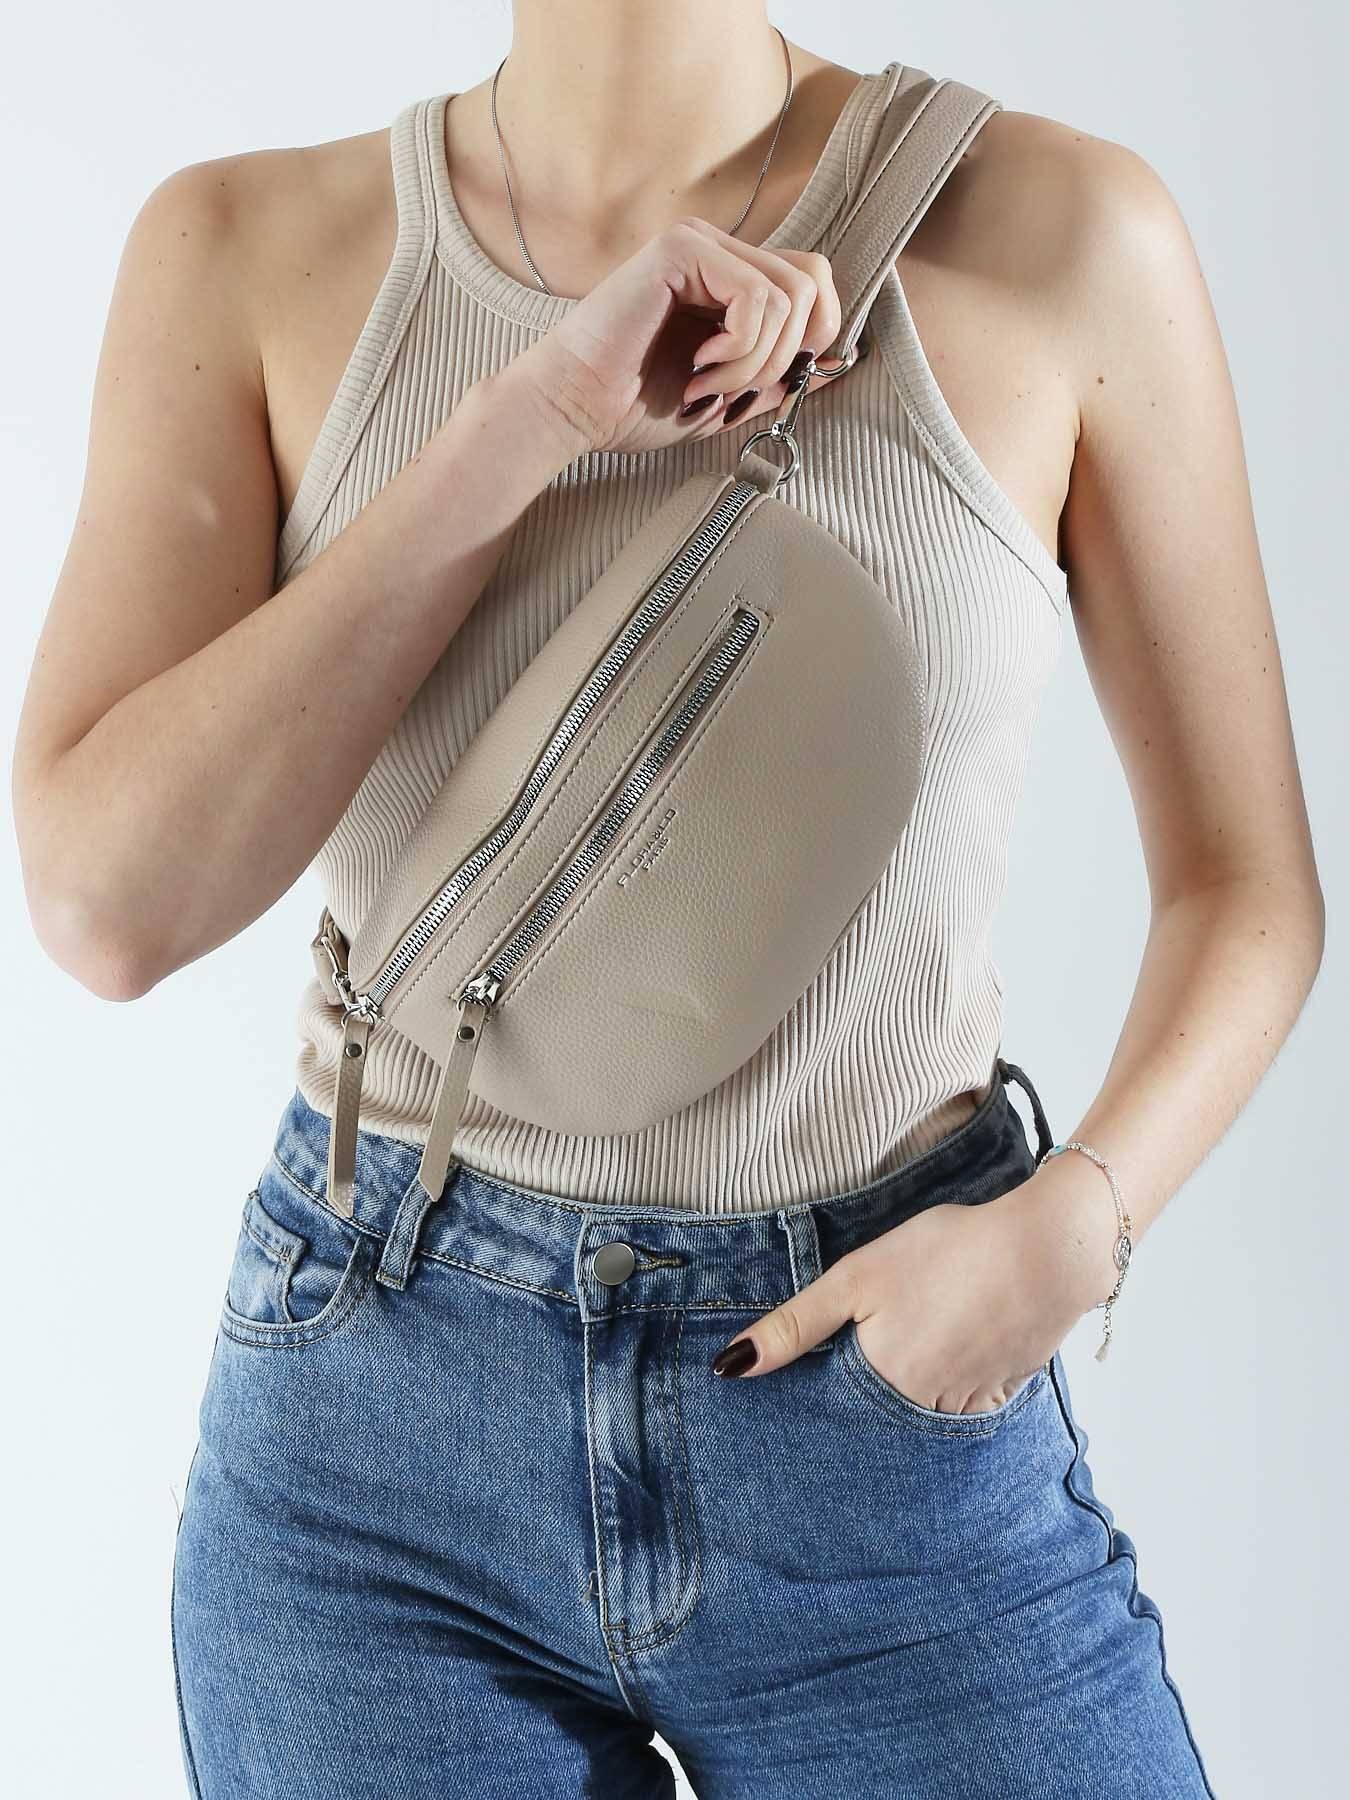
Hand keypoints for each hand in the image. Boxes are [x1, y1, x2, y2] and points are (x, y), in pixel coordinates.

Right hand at [503, 216, 844, 457]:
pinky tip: (700, 367)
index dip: (817, 334)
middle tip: (735, 390)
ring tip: (707, 385)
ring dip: (756, 361)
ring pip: (788, 296)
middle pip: (811, 282)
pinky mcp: (680, 251)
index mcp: (728, 279)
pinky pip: (755, 297)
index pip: (812, 281)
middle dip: (787, 355)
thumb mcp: (728, 397)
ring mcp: (698, 244)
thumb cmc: (636, 406)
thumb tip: (833, 366)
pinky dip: (740, 349)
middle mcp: (717, 251)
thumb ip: (775, 376)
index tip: (777, 384)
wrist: (575, 409)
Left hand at [711, 1163, 1117, 1411]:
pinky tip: (951, 1349)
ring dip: (905, 1400)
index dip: (817, 1398)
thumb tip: (728, 1368)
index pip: (830, 1414)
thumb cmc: (948, 1253)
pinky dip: (947, 1391)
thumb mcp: (858, 1278)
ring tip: (912, 1348)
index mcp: (881, 1385)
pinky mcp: (1001, 1398)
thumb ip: (794, 1326)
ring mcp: (966, 1410)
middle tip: (876, 1347)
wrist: (1047, 1250)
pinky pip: (959, 1411)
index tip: (813, 1380)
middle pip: (875, 1419)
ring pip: (917, 1418)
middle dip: (860, 1401)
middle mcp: (922, 1413)